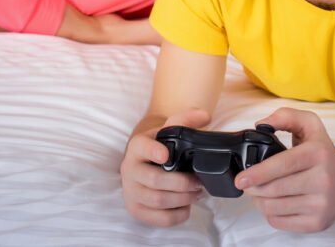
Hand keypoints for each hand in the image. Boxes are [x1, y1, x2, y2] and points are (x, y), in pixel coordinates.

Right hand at [120, 109, 209, 226]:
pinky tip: (186, 206)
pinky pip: (158, 218)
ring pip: (158, 201)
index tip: (166, 156)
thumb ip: (186, 119)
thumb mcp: (169, 130)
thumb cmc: (159, 146)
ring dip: (182, 199)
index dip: (153, 152)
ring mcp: (130, 191)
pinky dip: (177, 215)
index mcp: (137, 147)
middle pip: (154, 180)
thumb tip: (205, 116)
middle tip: (199, 182)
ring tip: (197, 193)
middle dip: (182, 183)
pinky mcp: (136, 209)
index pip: (141, 148)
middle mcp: (129, 169)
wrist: (144, 163)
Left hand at [236, 108, 334, 232]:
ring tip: (261, 191)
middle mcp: (323, 180)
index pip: (283, 165)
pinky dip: (269, 213)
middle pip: (274, 189)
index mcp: (318, 153)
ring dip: (259, 200)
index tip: (241, 178)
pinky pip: (279, 222)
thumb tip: (261, 124)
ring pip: (274, 208)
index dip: (258, 173)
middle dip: (253, 187)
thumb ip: (285, 116)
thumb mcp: (310, 125)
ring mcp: (321, 204)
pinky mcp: (317, 223)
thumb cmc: (324, 155)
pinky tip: (274, 203)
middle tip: (248, 183)